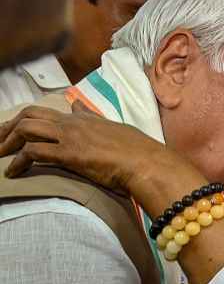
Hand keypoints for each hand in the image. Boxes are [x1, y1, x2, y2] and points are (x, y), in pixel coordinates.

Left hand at [0, 102, 173, 193]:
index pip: (56, 111)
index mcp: (89, 120)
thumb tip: (97, 122)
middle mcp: (75, 123)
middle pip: (30, 114)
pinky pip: (32, 152)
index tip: (21, 127)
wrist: (149, 163)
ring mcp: (70, 136)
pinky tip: (13, 172)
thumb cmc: (143, 155)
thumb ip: (106, 127)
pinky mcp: (68, 153)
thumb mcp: (123, 134)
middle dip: (9, 126)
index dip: (35, 119)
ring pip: (26, 128)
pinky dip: (17, 162)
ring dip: (7, 142)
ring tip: (0, 155)